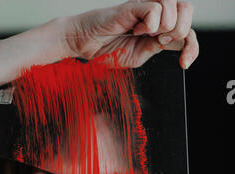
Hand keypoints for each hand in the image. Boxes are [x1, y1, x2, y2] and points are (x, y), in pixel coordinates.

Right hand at [63, 0, 198, 68]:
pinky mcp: (134, 4)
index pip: (187, 29)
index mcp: (159, 25)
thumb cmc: (108, 49)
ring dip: (163, 28)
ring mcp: (145, 6)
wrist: (86, 46)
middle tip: (159, 42)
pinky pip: (155, 10)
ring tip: (144, 34)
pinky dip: (148, 25)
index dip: (192, 46)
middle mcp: (155, 12)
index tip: (185, 63)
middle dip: (180, 32)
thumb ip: (159, 48)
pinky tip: (135, 29)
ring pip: (174, 8)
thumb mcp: (140, 56)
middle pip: (187, 10)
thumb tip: (179, 42)